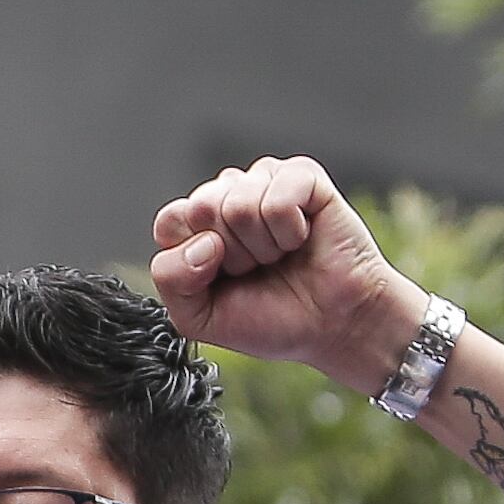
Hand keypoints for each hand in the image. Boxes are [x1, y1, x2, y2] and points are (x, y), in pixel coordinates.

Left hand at [149, 157, 429, 386]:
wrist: (333, 326)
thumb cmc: (271, 318)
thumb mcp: (199, 317)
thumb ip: (172, 279)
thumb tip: (202, 240)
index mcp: (198, 226)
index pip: (170, 220)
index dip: (194, 257)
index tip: (222, 278)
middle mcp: (228, 197)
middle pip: (202, 208)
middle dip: (231, 255)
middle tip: (257, 269)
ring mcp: (264, 182)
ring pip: (238, 204)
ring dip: (263, 246)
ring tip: (281, 256)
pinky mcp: (302, 177)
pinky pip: (278, 198)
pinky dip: (289, 231)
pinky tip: (302, 238)